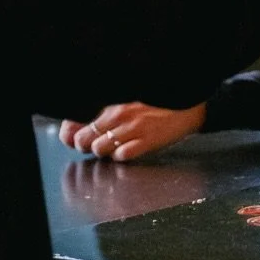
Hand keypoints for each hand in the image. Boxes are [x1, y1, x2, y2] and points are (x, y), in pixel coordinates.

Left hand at [59, 102, 206, 160]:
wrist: (188, 107)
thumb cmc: (156, 105)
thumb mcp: (126, 103)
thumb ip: (100, 115)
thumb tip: (73, 132)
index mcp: (113, 103)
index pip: (77, 121)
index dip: (71, 134)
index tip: (74, 138)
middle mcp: (119, 114)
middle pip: (84, 139)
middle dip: (87, 145)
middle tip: (98, 143)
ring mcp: (133, 128)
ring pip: (100, 149)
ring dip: (103, 152)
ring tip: (114, 147)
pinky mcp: (147, 141)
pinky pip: (122, 155)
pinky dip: (120, 156)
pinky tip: (128, 150)